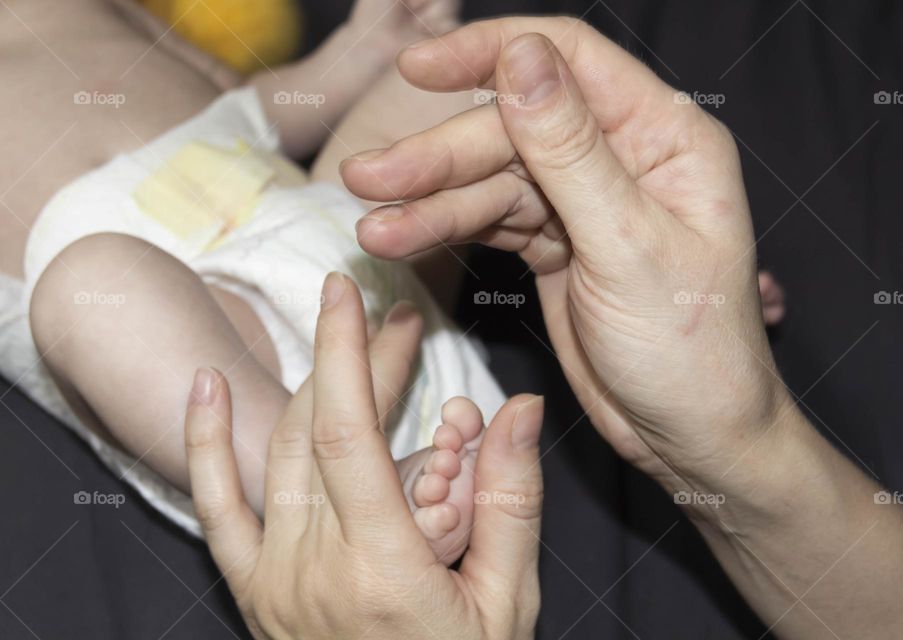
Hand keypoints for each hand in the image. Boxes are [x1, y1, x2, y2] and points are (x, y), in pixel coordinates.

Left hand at [184, 273, 542, 638]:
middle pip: (321, 428)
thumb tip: (520, 410)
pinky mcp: (255, 590)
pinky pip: (217, 507)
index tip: (348, 292)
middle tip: (388, 315)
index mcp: (381, 567)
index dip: (345, 352)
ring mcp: (275, 579)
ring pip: (279, 453)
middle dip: (354, 357)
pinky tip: (204, 387)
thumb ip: (512, 502)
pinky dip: (204, 444)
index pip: (348, 431)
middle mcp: (314, 567)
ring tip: (345, 338)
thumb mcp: (507, 601)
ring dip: (312, 386)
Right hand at [341, 18, 789, 491]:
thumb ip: (571, 152)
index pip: (570, 62)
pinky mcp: (557, 245)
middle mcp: (623, 158)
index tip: (417, 67)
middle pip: (515, 129)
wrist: (692, 437)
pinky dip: (447, 231)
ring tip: (371, 227)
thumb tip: (521, 59)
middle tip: (368, 177)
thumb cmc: (692, 350)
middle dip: (440, 155)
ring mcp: (585, 203)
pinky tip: (399, 239)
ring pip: (494, 179)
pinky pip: (493, 222)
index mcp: (664, 138)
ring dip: (430, 201)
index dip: (489, 54)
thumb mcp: (630, 247)